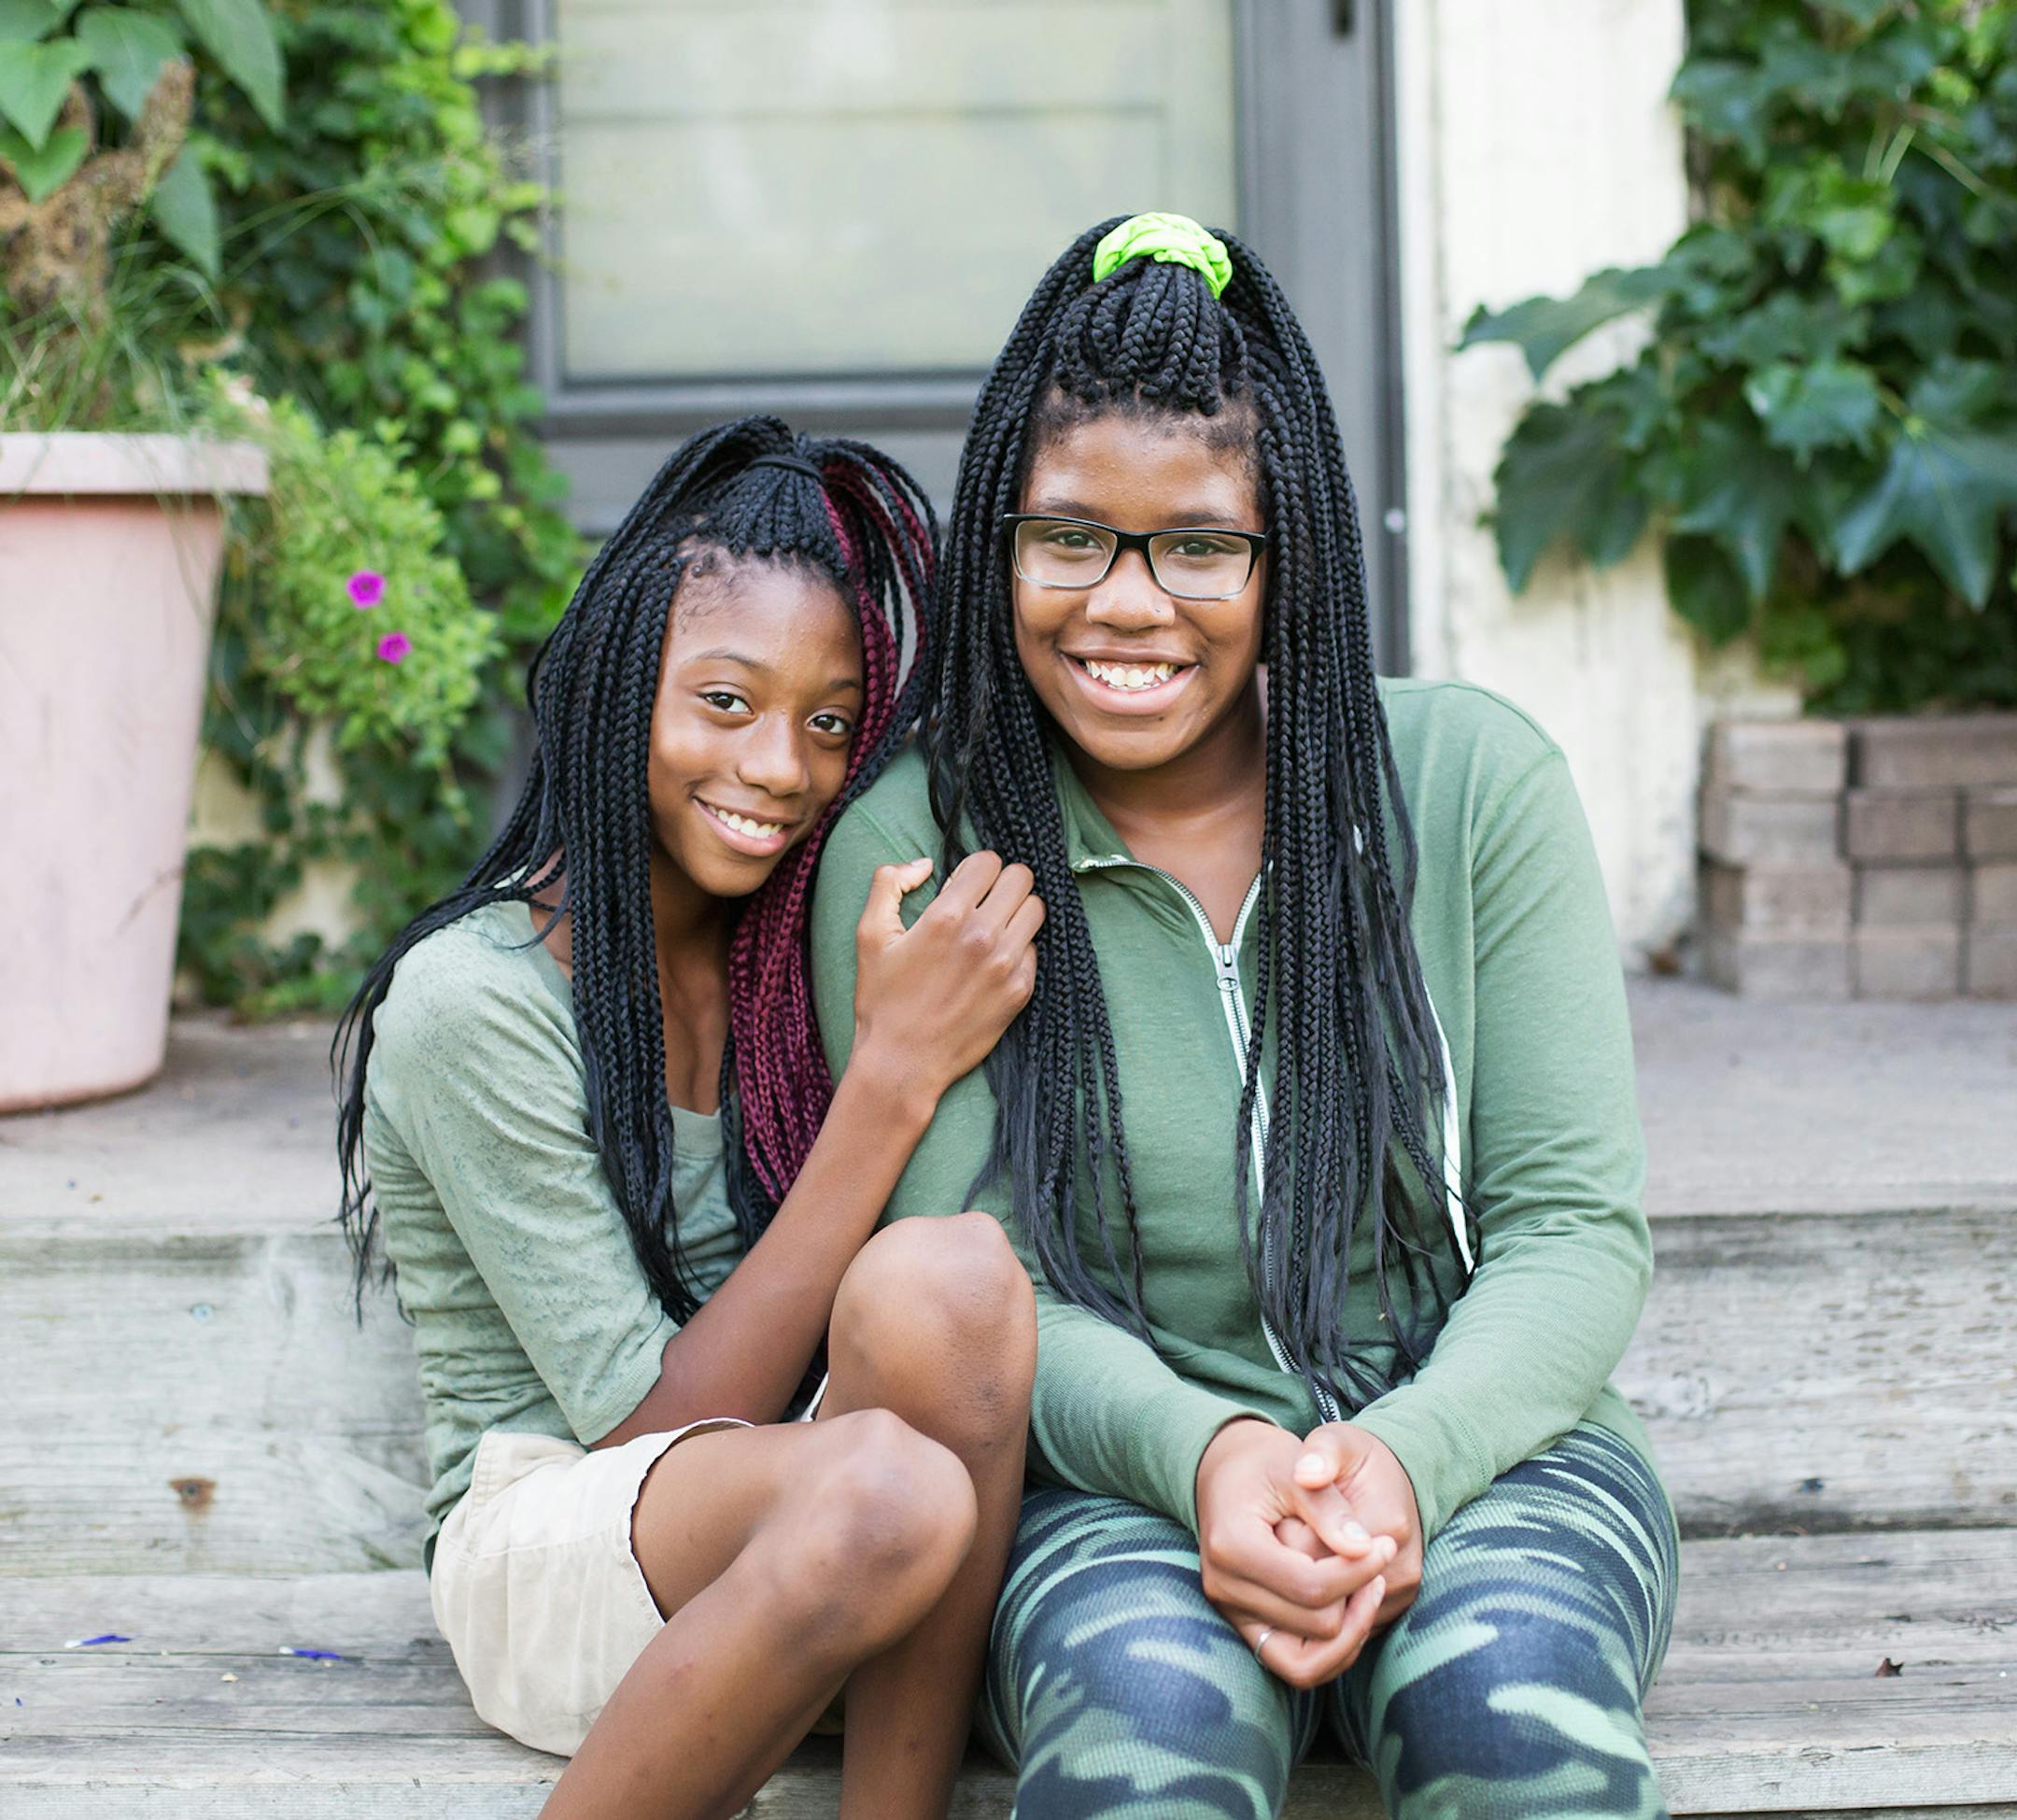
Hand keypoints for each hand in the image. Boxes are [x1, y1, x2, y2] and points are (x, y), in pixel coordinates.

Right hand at [850, 851, 1043, 1115]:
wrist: (902, 1063)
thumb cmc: (882, 1000)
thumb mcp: (869, 935)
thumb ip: (889, 883)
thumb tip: (924, 864)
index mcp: (947, 917)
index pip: (989, 861)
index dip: (974, 869)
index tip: (962, 887)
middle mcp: (983, 937)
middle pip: (1021, 878)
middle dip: (1000, 883)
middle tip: (982, 902)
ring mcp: (1006, 965)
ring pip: (1036, 909)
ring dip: (1015, 912)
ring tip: (992, 928)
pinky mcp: (1020, 991)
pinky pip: (1035, 949)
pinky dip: (1018, 948)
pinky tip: (993, 962)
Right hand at [1193, 1419, 1392, 1688]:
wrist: (1225, 1471)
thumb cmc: (1263, 1463)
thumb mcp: (1294, 1467)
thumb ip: (1329, 1509)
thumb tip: (1366, 1548)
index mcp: (1233, 1547)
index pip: (1312, 1586)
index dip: (1359, 1571)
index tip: (1386, 1544)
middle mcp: (1224, 1588)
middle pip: (1315, 1625)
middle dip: (1358, 1597)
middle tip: (1381, 1559)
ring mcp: (1231, 1612)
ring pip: (1305, 1663)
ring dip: (1349, 1634)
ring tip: (1371, 1588)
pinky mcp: (1245, 1624)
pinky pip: (1295, 1664)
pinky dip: (1331, 1647)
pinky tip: (1353, 1605)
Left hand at [1291, 1424, 1423, 1629]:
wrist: (1393, 1481)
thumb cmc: (1356, 1459)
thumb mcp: (1337, 1441)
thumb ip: (1321, 1453)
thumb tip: (1306, 1473)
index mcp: (1387, 1525)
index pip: (1318, 1558)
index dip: (1287, 1541)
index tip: (1277, 1518)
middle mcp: (1400, 1573)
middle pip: (1324, 1597)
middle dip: (1294, 1572)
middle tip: (1280, 1536)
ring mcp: (1398, 1598)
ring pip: (1332, 1619)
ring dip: (1304, 1595)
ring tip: (1294, 1552)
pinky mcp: (1391, 1613)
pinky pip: (1343, 1626)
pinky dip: (1318, 1607)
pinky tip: (1305, 1571)